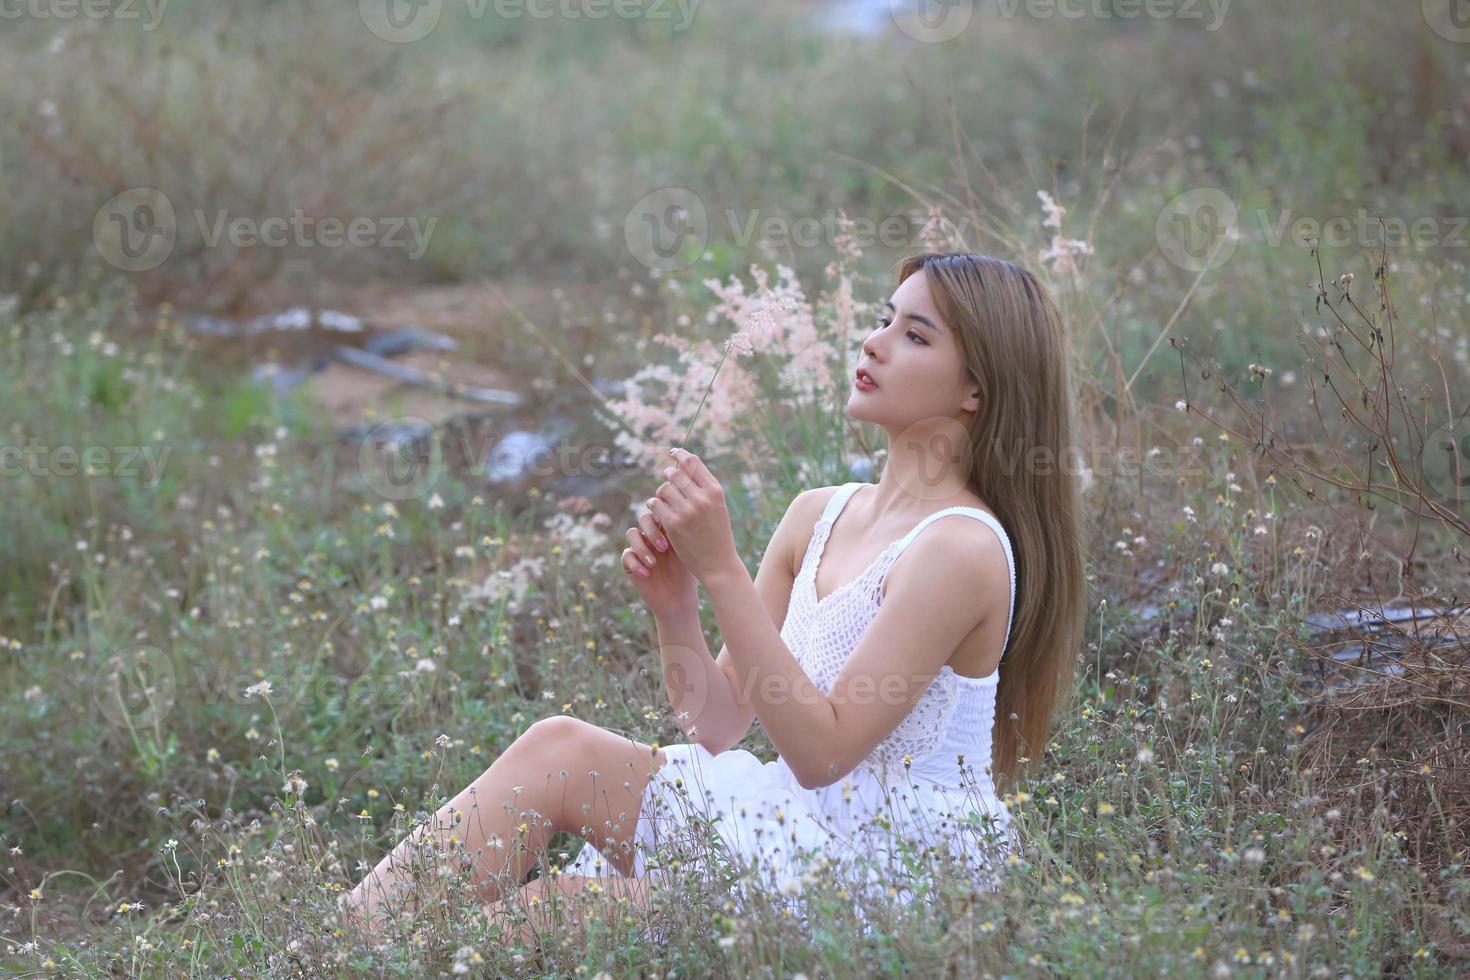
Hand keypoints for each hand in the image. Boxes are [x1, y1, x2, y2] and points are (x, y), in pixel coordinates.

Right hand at [621, 502, 696, 616]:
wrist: (679, 599)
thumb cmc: (688, 575)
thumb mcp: (687, 552)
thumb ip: (683, 532)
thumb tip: (684, 514)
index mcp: (667, 529)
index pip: (661, 512)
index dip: (663, 516)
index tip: (673, 529)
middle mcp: (652, 535)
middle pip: (644, 518)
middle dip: (652, 531)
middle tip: (664, 548)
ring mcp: (640, 548)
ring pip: (632, 533)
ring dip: (642, 546)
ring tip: (653, 563)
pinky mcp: (630, 563)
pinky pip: (626, 555)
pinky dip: (635, 563)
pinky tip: (646, 573)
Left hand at [644, 448, 738, 583]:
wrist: (719, 564)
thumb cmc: (717, 535)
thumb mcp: (717, 507)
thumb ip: (703, 488)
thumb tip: (684, 465)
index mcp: (715, 491)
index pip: (693, 462)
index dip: (680, 454)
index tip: (673, 452)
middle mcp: (702, 498)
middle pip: (676, 473)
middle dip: (669, 474)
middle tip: (667, 479)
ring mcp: (687, 511)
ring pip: (664, 488)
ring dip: (661, 492)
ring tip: (664, 499)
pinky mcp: (674, 525)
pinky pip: (656, 505)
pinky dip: (654, 505)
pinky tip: (657, 510)